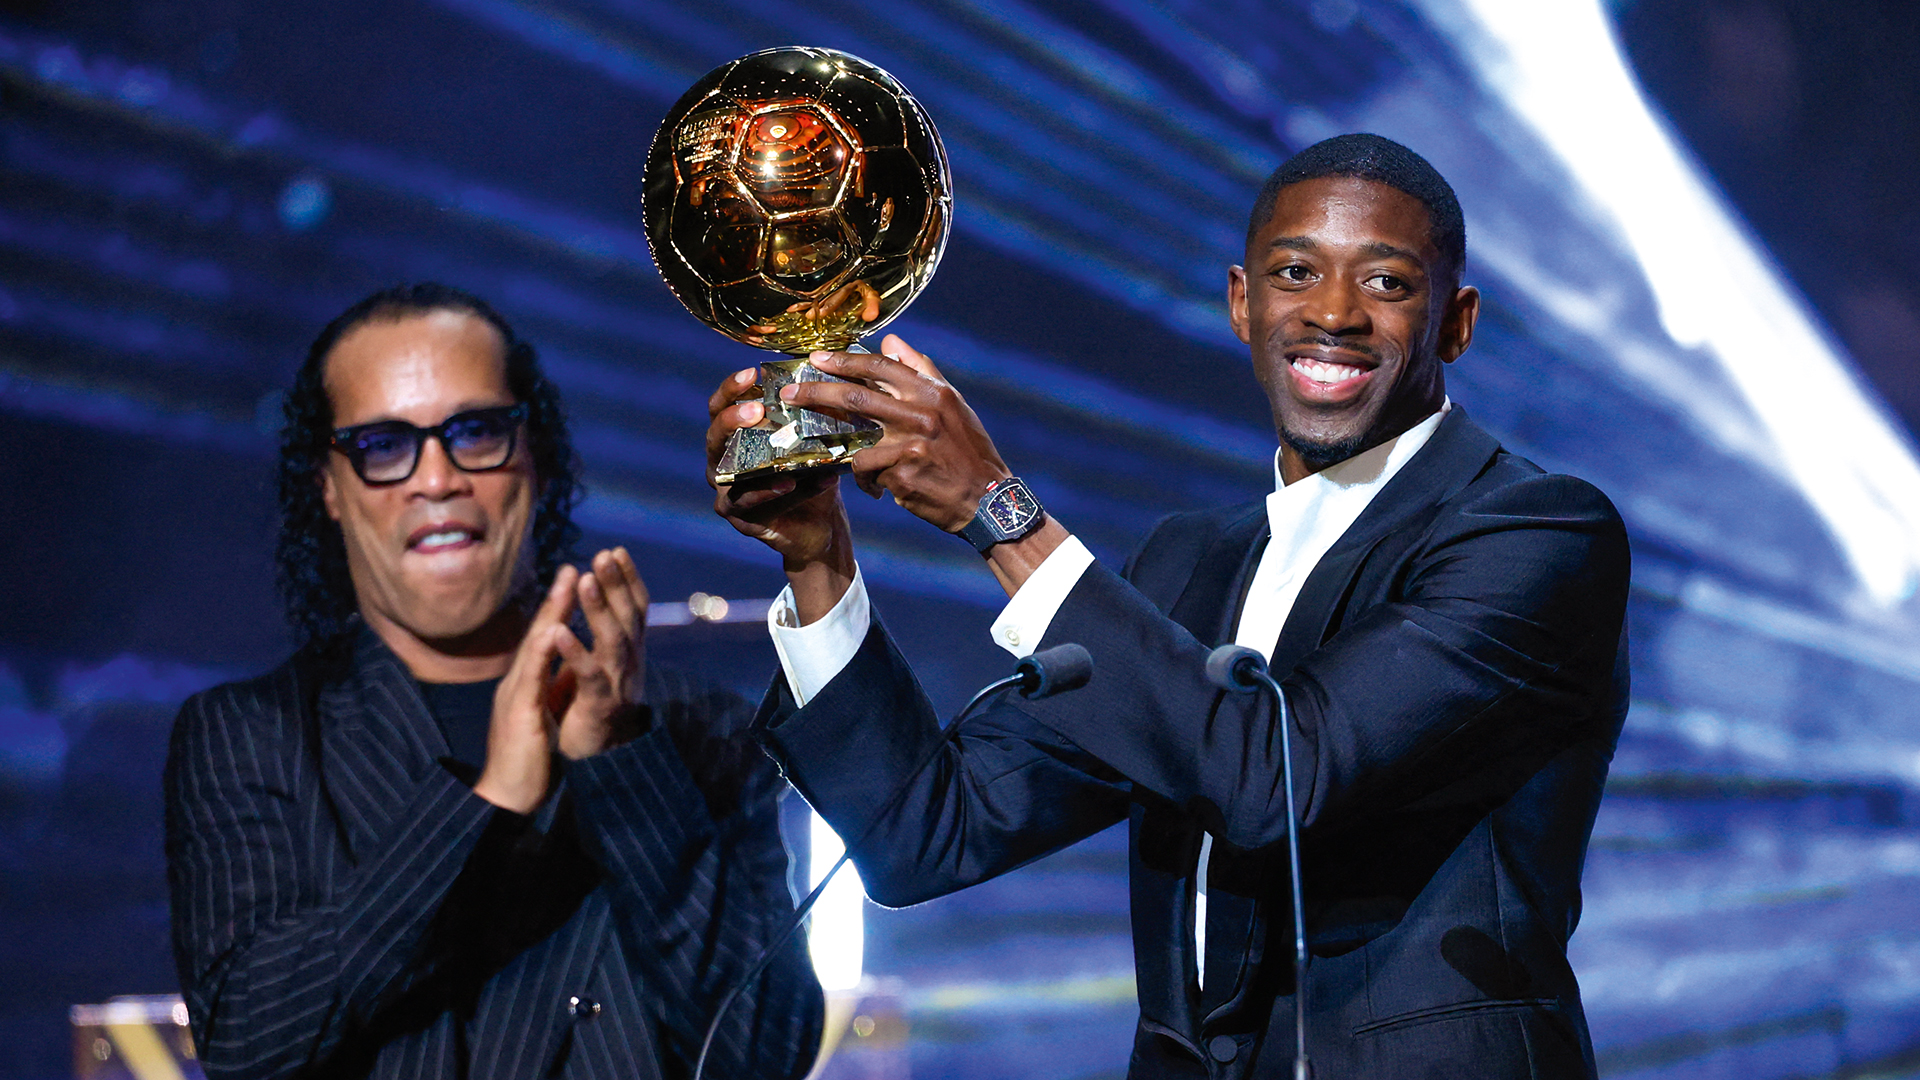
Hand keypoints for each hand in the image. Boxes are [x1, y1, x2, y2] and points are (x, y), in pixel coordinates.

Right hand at [473, 568, 577, 813]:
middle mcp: (518, 683)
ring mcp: (516, 696)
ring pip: (534, 646)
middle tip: (573, 565)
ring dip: (551, 613)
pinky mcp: (520, 715)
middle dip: (557, 598)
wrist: (506, 799)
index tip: (575, 579)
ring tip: (568, 583)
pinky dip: (543, 653)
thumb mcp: (538, 717)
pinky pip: (532, 679)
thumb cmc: (526, 761)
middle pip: (539, 633)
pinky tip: (554, 631)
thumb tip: (555, 671)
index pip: (544, 640)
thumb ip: (543, 691)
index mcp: (526, 684)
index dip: (559, 609)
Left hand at [550, 548, 648, 759]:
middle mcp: (628, 666)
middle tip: (604, 555)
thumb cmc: (584, 715)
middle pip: (626, 618)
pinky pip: (588, 675)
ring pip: (612, 641)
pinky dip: (575, 652)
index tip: (616, 551)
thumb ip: (599, 640)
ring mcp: (616, 686)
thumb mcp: (594, 671)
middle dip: (616, 585)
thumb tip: (594, 601)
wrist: (584, 764)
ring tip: (585, 580)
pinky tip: (559, 631)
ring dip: (599, 609)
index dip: (627, 580)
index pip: (633, 609)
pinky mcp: (597, 706)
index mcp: (627, 654)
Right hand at [707, 366, 855, 622]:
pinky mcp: (738, 518)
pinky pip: (747, 503)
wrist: (821, 524)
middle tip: (756, 408)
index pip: (721, 406)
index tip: (753, 373)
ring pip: (726, 471)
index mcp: (735, 437)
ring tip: (772, 446)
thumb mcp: (814, 444)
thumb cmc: (813, 476)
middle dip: (732, 418)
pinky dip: (768, 492)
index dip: (732, 388)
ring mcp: (726, 491)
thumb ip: (812, 418)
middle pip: (714, 435)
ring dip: (750, 457)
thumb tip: (829, 381)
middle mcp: (723, 462)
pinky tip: (788, 483)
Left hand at [787, 334, 1067, 597]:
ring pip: (856, 442)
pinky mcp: (902, 474)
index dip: (845, 360)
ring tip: (840, 460)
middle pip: (856, 396)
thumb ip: (920, 370)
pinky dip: (867, 481)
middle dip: (816, 393)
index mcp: (932, 392)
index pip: (881, 366)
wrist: (989, 500)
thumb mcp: (952, 404)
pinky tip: (876, 488)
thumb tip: (891, 339)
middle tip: (790, 395)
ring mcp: (910, 445)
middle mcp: (921, 414)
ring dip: (842, 451)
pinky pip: (868, 473)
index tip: (817, 358)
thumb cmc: (968, 451)